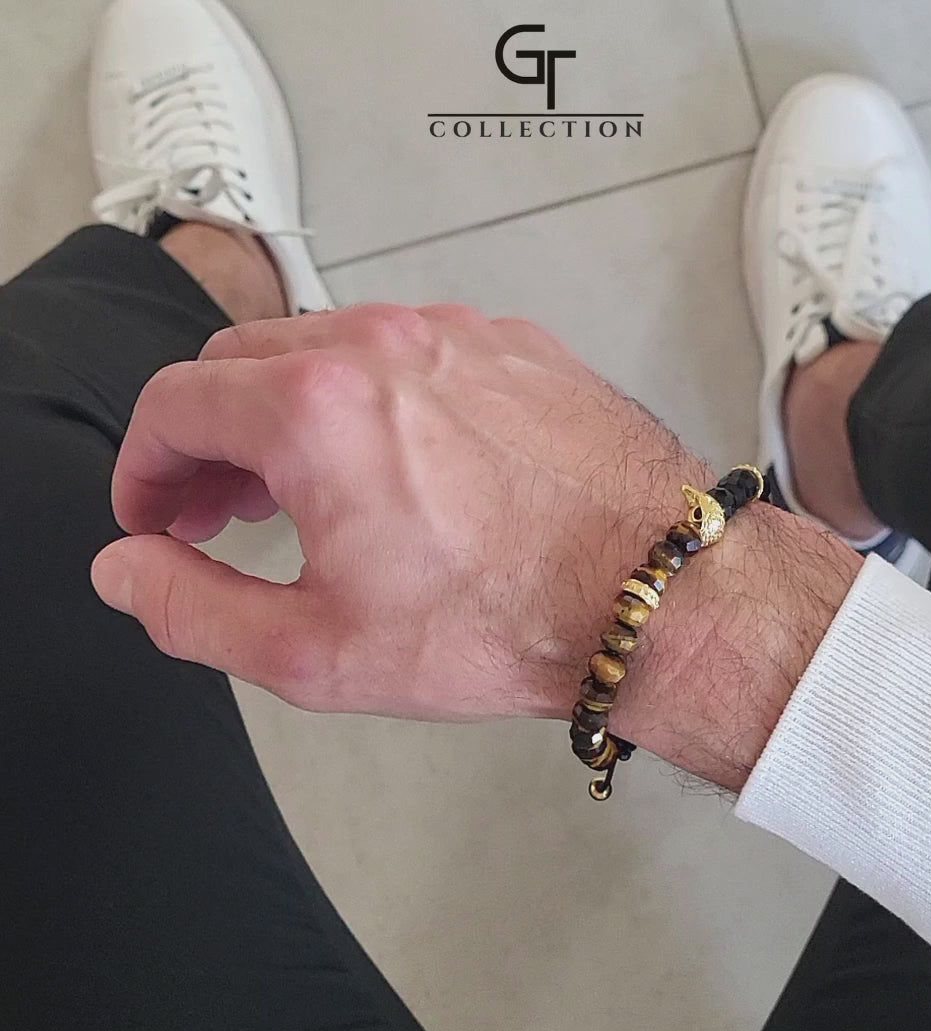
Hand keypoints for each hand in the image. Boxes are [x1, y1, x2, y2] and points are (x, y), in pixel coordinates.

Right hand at [91, 305, 860, 789]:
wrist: (655, 592)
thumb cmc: (508, 621)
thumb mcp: (318, 652)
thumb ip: (191, 607)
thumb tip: (130, 568)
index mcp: (317, 407)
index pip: (174, 404)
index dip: (144, 467)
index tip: (156, 514)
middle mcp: (382, 343)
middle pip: (241, 364)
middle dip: (210, 439)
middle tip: (221, 511)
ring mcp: (454, 333)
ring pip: (324, 348)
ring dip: (287, 413)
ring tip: (306, 491)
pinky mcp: (511, 343)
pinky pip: (408, 352)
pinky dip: (370, 397)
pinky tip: (397, 464)